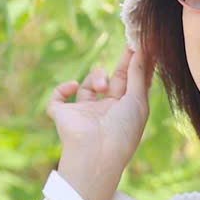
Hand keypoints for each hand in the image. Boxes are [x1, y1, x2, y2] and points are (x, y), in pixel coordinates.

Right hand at [46, 46, 155, 199]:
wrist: (97, 154)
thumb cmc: (123, 131)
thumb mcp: (137, 100)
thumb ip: (138, 74)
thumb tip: (141, 51)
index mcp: (125, 111)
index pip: (130, 84)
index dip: (136, 66)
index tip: (142, 47)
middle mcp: (105, 111)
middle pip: (112, 81)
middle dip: (121, 64)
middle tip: (130, 45)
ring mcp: (83, 114)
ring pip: (86, 85)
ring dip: (96, 78)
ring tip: (102, 86)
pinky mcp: (63, 115)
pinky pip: (57, 98)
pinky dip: (62, 89)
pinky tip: (73, 86)